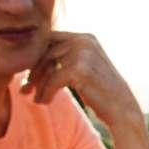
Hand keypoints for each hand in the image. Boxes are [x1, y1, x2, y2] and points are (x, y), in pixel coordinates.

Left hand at [20, 31, 140, 127]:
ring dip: (38, 84)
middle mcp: (85, 41)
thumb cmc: (102, 92)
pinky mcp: (80, 70)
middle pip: (45, 52)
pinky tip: (44, 102)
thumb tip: (31, 52)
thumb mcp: (86, 67)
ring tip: (35, 98)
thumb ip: (66, 55)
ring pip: (47, 66)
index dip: (36, 57)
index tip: (30, 76)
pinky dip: (45, 93)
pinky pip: (52, 80)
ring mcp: (83, 54)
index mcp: (86, 37)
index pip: (49, 40)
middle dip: (33, 72)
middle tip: (25, 89)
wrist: (123, 110)